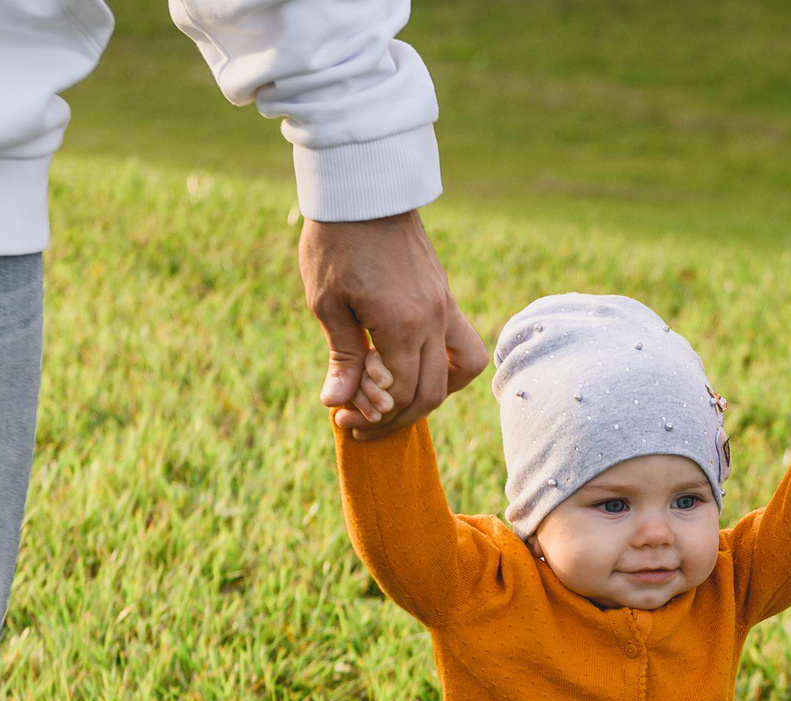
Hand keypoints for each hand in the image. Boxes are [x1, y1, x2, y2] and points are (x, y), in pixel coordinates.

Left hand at [301, 211, 488, 440]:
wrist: (364, 186)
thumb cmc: (336, 240)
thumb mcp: (327, 302)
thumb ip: (341, 356)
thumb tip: (337, 402)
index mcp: (402, 324)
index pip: (400, 394)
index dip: (372, 416)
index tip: (342, 419)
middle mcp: (433, 319)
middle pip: (431, 392)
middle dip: (396, 418)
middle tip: (361, 424)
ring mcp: (445, 306)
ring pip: (459, 371)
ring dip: (431, 397)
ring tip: (397, 402)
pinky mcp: (445, 295)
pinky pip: (463, 344)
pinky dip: (445, 367)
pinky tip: (414, 368)